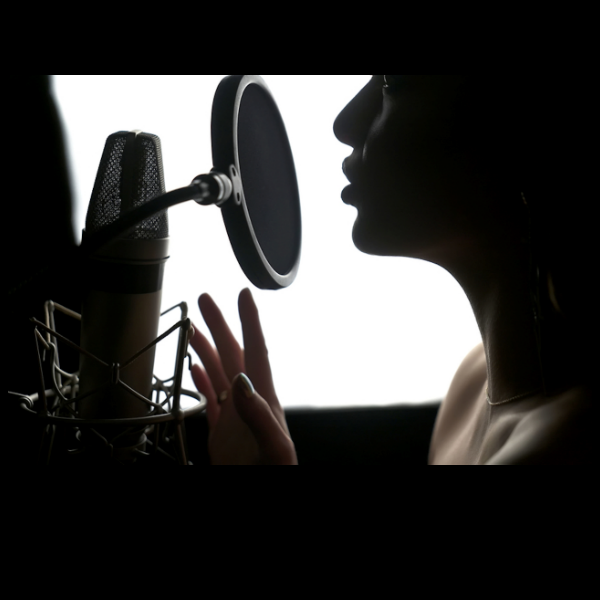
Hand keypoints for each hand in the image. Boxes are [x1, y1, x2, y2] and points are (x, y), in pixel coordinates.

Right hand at [190, 288, 297, 464]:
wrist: (258, 487)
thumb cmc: (274, 472)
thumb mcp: (273, 445)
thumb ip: (259, 413)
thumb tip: (243, 380)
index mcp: (262, 398)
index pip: (256, 351)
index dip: (250, 322)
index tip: (244, 296)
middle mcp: (248, 400)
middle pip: (232, 353)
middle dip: (219, 325)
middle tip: (204, 300)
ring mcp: (234, 414)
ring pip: (218, 371)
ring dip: (206, 348)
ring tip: (192, 328)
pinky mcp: (222, 430)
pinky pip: (211, 397)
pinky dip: (202, 379)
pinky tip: (195, 368)